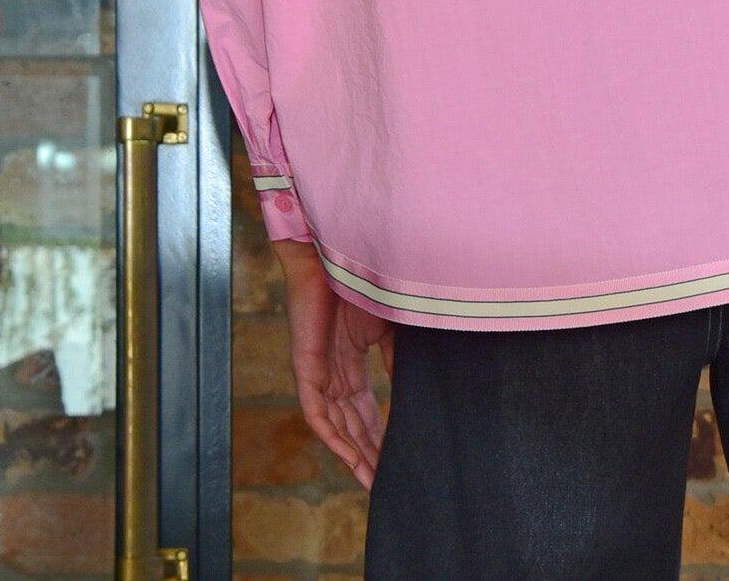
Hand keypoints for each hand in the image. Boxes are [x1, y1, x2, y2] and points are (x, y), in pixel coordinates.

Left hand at [273, 239, 395, 489]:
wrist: (337, 246)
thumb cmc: (366, 275)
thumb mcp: (394, 322)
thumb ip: (401, 357)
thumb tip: (423, 391)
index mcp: (353, 356)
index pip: (368, 407)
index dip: (383, 435)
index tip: (401, 459)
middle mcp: (334, 368)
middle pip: (353, 422)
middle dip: (371, 453)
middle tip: (388, 482)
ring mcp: (318, 368)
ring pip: (336, 424)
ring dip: (354, 453)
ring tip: (374, 480)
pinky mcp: (305, 365)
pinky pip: (317, 411)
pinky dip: (333, 436)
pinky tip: (350, 458)